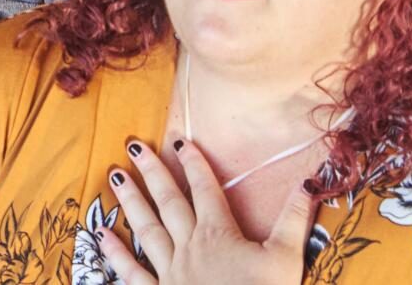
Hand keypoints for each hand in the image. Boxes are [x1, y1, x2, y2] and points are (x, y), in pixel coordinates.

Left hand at [99, 140, 316, 284]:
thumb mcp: (286, 258)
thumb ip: (294, 218)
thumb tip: (310, 180)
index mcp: (219, 235)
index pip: (206, 191)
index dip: (195, 164)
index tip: (182, 140)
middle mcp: (190, 247)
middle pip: (169, 202)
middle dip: (152, 172)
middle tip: (133, 145)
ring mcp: (171, 272)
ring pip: (147, 228)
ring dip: (130, 201)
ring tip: (114, 175)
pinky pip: (132, 272)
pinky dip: (116, 253)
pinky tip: (101, 234)